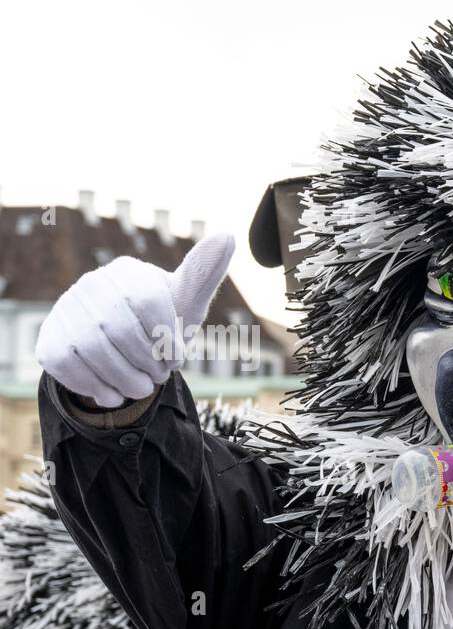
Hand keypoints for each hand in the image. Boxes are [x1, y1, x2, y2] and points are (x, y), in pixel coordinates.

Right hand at [35, 234, 234, 407]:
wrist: (122, 355)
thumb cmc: (161, 326)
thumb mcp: (186, 304)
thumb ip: (203, 273)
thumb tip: (227, 234)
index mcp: (128, 273)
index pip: (147, 301)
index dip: (167, 339)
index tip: (177, 359)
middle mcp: (91, 285)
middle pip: (119, 329)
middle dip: (148, 363)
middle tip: (159, 377)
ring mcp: (67, 311)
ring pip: (92, 349)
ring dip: (125, 379)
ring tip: (141, 388)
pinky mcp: (49, 339)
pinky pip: (67, 365)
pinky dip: (96, 387)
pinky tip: (114, 394)